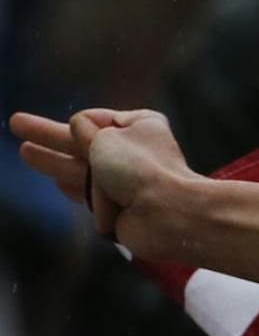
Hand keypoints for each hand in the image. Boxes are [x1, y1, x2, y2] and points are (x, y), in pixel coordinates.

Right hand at [8, 108, 196, 253]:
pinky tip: (60, 184)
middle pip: (80, 142)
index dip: (79, 123)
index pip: (95, 120)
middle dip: (48, 134)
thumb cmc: (138, 169)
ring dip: (52, 160)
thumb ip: (83, 131)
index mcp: (141, 126)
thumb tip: (79, 130)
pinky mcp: (118, 207)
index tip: (71, 124)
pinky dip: (74, 187)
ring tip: (25, 152)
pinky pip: (89, 193)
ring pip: (79, 168)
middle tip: (15, 122)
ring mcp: (126, 181)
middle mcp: (135, 152)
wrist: (166, 215)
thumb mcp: (105, 136)